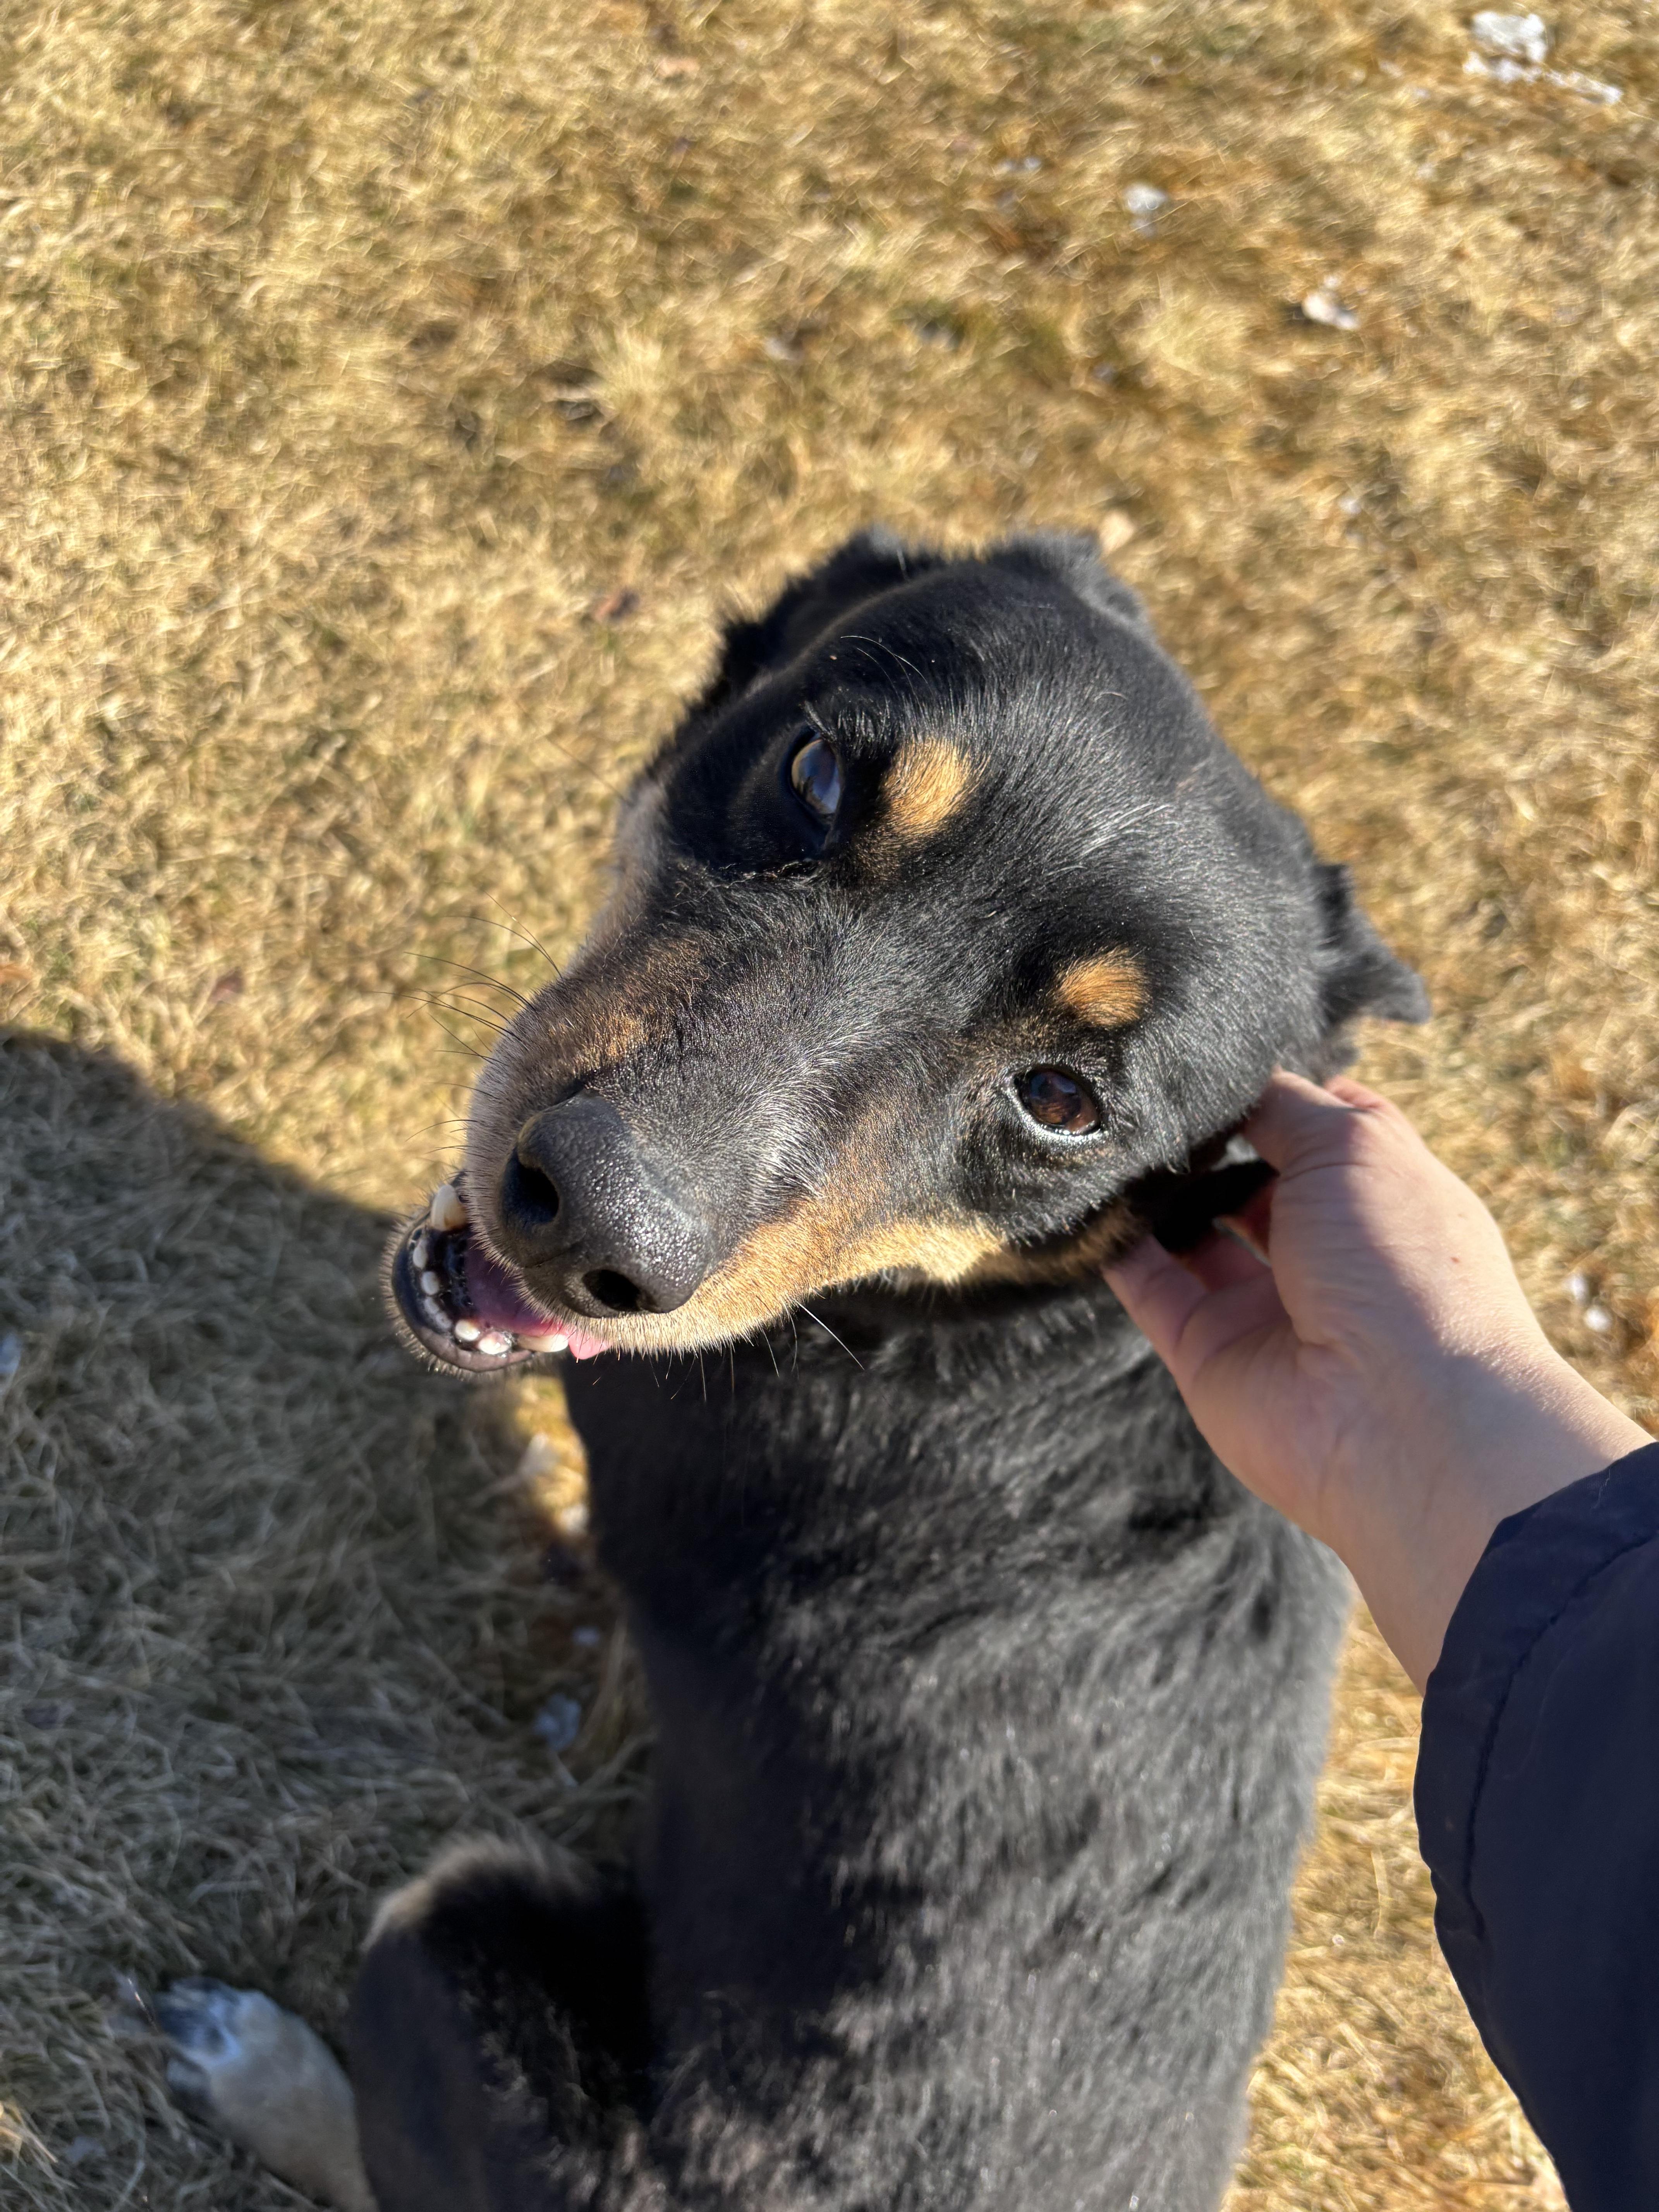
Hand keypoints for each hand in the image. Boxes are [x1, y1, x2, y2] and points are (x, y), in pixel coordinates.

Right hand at [1105, 1072, 1647, 1686]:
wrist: (1403, 1420)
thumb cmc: (1403, 1267)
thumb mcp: (1356, 1146)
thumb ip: (1289, 1106)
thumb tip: (1238, 1084)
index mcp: (1383, 1198)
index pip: (1323, 1131)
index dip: (1275, 1096)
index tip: (1212, 1062)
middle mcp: (1328, 1254)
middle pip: (1252, 1181)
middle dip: (1206, 1142)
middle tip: (1144, 1097)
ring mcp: (1267, 1308)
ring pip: (1195, 1234)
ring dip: (1154, 1191)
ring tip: (1108, 1136)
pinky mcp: (1210, 1353)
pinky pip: (1151, 1288)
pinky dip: (1115, 1248)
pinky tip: (1085, 1199)